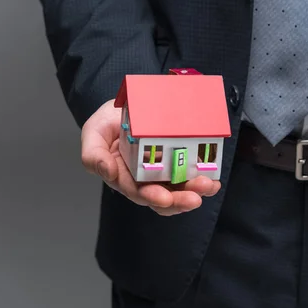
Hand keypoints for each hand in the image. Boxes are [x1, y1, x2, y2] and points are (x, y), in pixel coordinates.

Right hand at [81, 99, 220, 215]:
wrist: (127, 106)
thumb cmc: (108, 124)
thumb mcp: (93, 133)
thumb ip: (93, 154)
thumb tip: (107, 171)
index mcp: (124, 177)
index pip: (138, 192)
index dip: (152, 197)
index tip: (164, 198)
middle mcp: (146, 180)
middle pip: (164, 198)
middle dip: (180, 200)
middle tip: (194, 198)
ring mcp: (164, 174)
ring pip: (181, 191)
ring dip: (196, 192)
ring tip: (208, 186)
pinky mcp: (179, 164)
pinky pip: (192, 176)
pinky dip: (204, 180)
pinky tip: (214, 179)